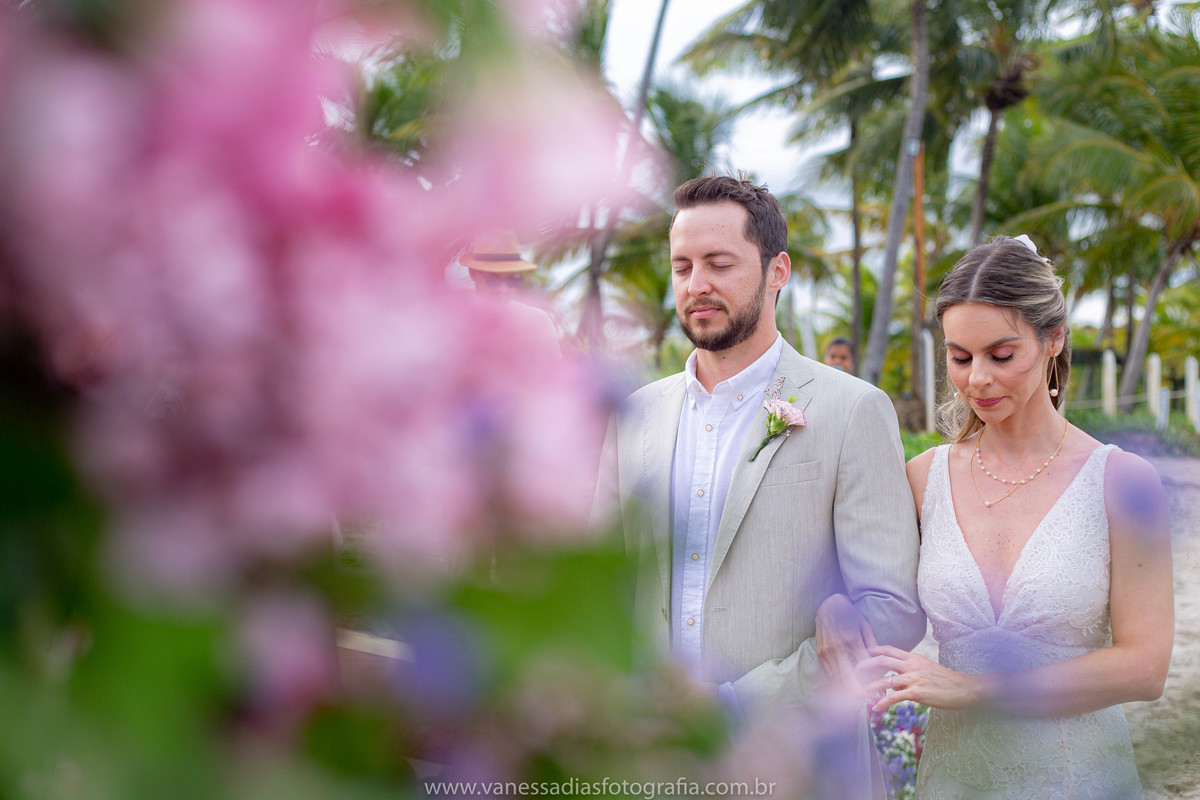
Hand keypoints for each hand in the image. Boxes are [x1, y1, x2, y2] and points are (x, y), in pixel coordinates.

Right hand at [815, 593, 877, 700]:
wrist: (828, 605)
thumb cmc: (850, 614)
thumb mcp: (865, 626)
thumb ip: (872, 646)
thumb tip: (880, 664)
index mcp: (852, 641)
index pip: (865, 669)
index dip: (874, 682)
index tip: (882, 692)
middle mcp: (837, 649)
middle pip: (848, 678)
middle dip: (858, 693)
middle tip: (869, 702)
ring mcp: (827, 652)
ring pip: (838, 678)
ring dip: (848, 690)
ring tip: (860, 697)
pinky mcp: (821, 653)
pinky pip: (831, 672)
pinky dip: (839, 682)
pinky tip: (848, 686)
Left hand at [861, 645, 986, 711]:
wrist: (965, 688)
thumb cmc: (947, 680)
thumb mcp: (928, 667)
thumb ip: (913, 667)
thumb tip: (899, 674)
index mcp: (913, 658)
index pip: (888, 650)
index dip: (873, 650)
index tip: (862, 654)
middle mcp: (911, 665)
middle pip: (881, 660)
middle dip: (864, 665)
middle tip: (853, 672)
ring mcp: (913, 678)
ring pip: (884, 680)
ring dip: (869, 687)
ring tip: (860, 693)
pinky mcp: (917, 693)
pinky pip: (894, 697)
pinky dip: (882, 702)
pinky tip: (875, 708)